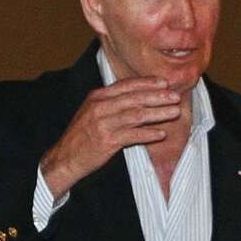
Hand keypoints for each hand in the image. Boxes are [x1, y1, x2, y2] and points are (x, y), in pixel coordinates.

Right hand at [40, 77, 180, 196]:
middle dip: (158, 96)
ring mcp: (103, 124)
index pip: (126, 85)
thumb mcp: (94, 112)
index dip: (147, 83)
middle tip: (175, 96)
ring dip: (158, 113)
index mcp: (97, 97)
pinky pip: (132, 136)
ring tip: (174, 112)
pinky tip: (161, 134)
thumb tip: (141, 96)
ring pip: (136, 115)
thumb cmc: (83, 135)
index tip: (165, 82)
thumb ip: (114, 102)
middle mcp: (100, 107)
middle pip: (135, 98)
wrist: (65, 158)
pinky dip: (148, 134)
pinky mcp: (107, 141)